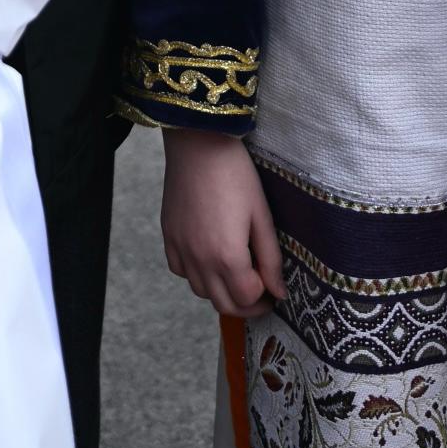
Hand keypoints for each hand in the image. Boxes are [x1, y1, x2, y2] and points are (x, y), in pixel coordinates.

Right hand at [160, 129, 286, 312]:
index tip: (273, 287)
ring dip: (220, 291)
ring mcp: (180, 249)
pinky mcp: (168, 236)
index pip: (248, 298)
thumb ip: (271, 258)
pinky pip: (180, 271)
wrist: (198, 143)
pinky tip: (208, 258)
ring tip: (235, 272)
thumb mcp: (261, 215)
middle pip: (223, 304)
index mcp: (227, 257)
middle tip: (259, 290)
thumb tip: (278, 291)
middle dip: (245, 304)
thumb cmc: (236, 175)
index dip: (265, 297)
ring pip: (201, 291)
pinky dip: (196, 274)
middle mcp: (200, 260)